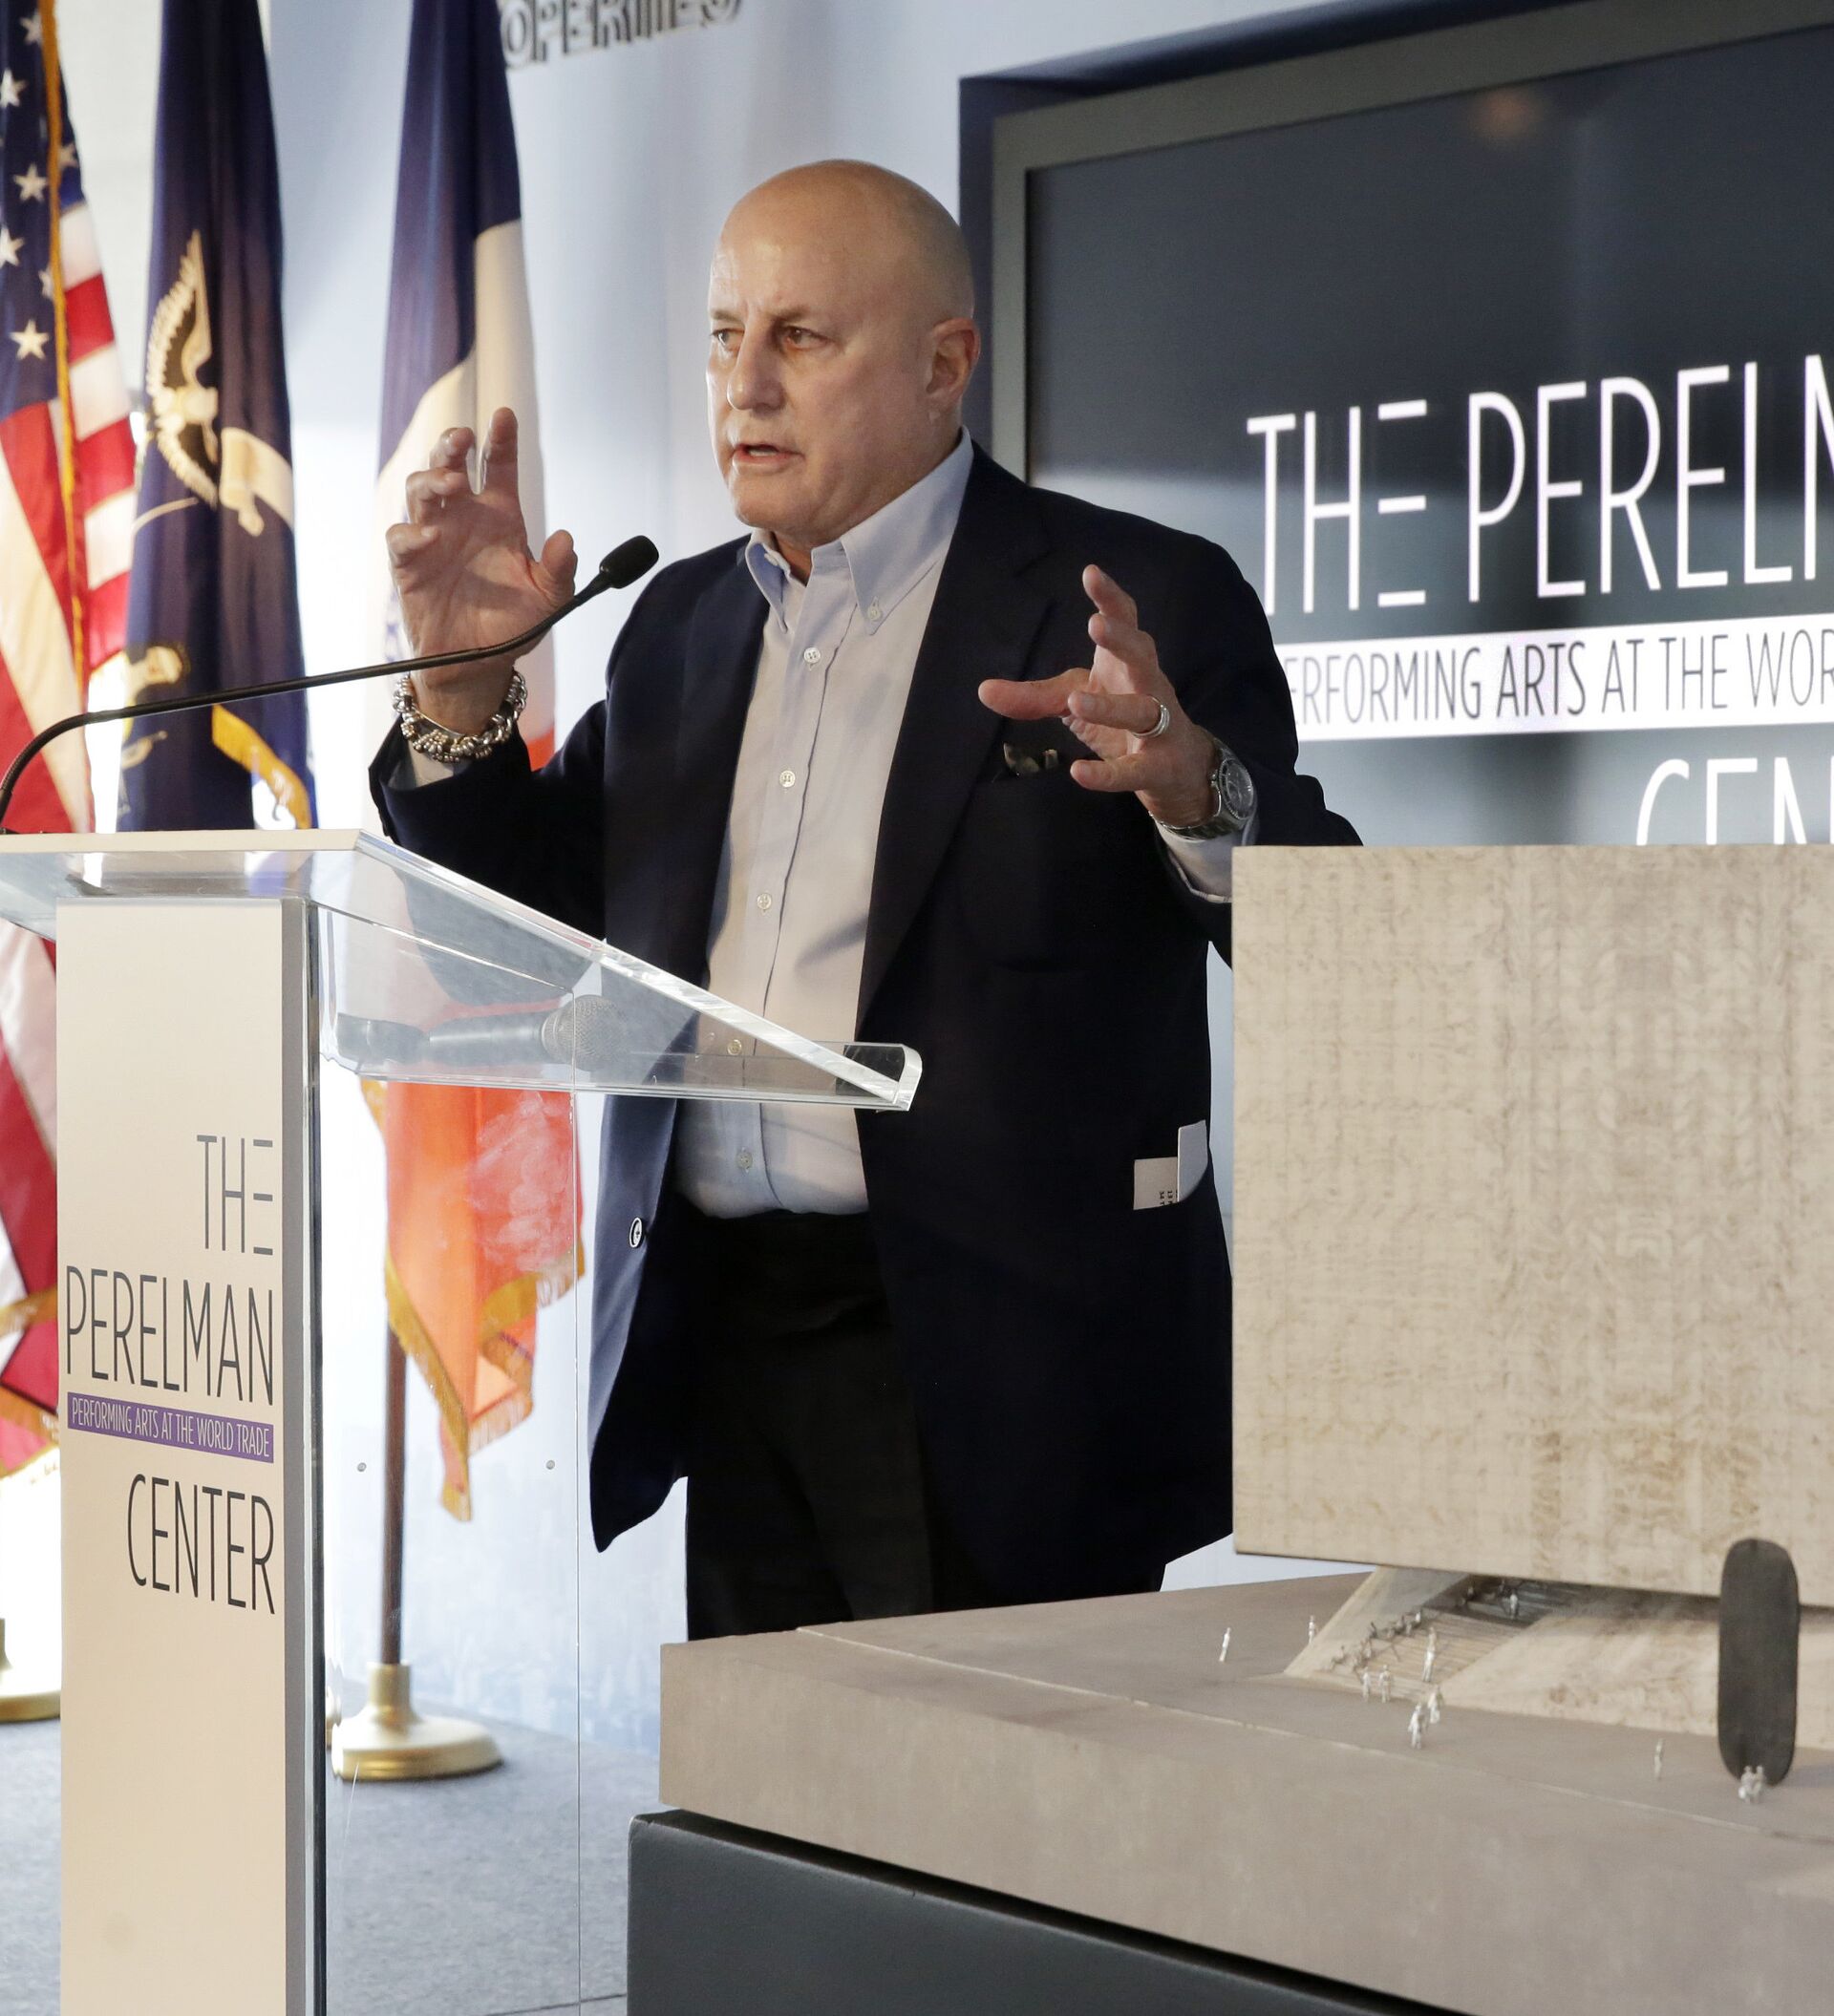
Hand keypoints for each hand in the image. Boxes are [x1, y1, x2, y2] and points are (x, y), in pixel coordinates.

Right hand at [385, 407, 577, 735]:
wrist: (481, 665)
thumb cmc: (514, 626)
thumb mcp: (550, 600)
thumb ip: (561, 570)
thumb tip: (566, 539)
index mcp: (499, 516)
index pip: (498, 466)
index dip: (501, 439)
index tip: (505, 416)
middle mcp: (464, 518)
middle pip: (450, 464)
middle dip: (452, 444)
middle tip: (463, 437)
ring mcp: (434, 538)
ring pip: (421, 489)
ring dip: (433, 478)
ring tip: (453, 483)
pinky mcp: (410, 565)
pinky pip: (401, 538)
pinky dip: (411, 533)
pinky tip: (429, 536)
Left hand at [978, 566, 1215, 827]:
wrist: (1177, 769)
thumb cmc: (1122, 720)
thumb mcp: (1074, 700)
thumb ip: (1032, 696)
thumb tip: (983, 690)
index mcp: (1127, 662)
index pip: (1126, 620)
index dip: (1111, 597)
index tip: (1091, 573)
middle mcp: (1148, 686)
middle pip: (1142, 656)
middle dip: (1121, 640)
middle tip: (1096, 624)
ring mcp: (1158, 726)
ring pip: (1140, 712)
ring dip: (1111, 706)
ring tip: (1076, 701)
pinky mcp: (1157, 767)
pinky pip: (1133, 770)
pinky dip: (1108, 774)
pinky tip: (1079, 773)